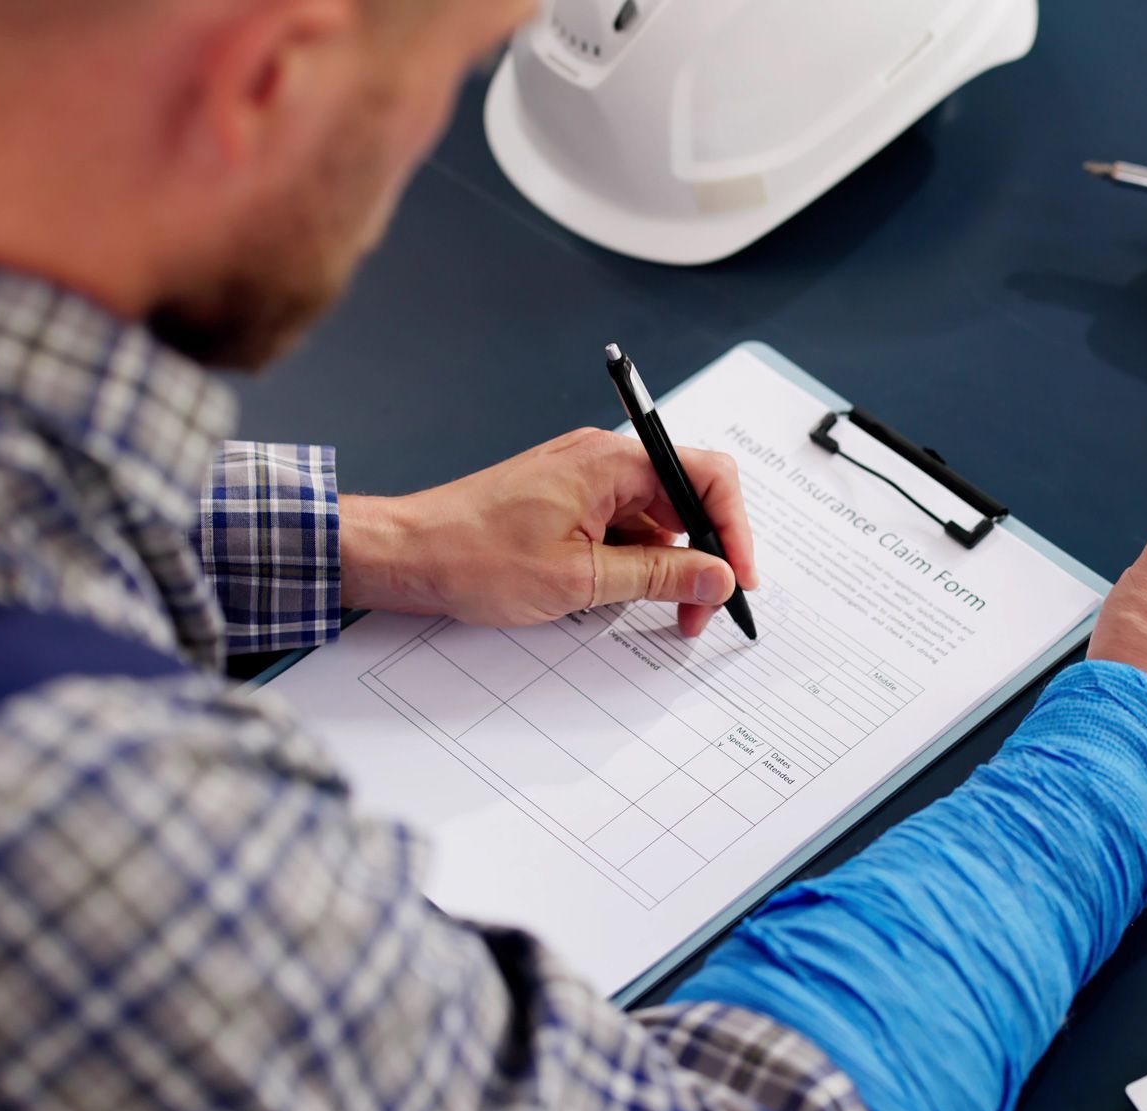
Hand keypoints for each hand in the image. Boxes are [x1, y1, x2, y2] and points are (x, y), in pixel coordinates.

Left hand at [340, 428, 760, 635]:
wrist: (407, 553)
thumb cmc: (473, 555)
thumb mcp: (580, 579)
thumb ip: (658, 576)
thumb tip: (717, 577)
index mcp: (611, 461)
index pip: (706, 476)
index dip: (735, 530)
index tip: (738, 579)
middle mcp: (603, 459)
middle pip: (686, 499)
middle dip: (704, 557)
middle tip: (701, 611)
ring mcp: (584, 479)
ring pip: (656, 520)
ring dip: (669, 567)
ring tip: (664, 615)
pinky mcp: (568, 502)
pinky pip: (623, 528)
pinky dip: (635, 563)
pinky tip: (625, 598)